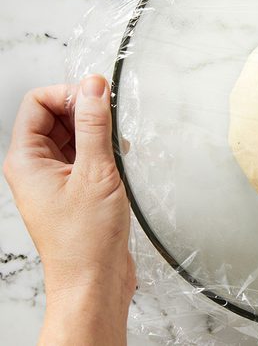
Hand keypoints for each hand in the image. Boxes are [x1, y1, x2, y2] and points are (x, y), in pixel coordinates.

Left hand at [3, 75, 134, 345]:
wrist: (93, 282)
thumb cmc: (86, 240)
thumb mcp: (96, 172)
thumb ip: (94, 124)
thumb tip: (94, 86)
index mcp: (26, 159)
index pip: (39, 102)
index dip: (69, 94)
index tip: (100, 99)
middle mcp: (35, 167)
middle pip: (55, 116)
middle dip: (85, 112)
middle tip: (113, 121)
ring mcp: (53, 179)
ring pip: (72, 135)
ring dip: (97, 133)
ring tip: (117, 149)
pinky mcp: (73, 190)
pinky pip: (84, 156)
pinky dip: (103, 151)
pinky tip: (119, 163)